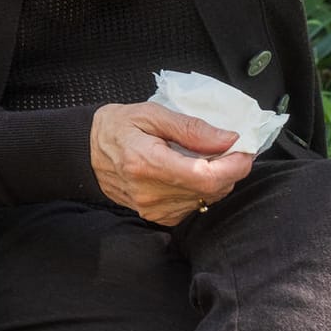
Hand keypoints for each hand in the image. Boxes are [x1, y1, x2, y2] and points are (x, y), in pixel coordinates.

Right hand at [90, 102, 253, 225]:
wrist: (85, 152)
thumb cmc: (116, 126)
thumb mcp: (150, 113)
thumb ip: (190, 127)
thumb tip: (227, 139)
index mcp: (146, 162)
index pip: (206, 176)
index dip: (234, 165)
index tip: (245, 148)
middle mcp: (150, 192)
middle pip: (211, 189)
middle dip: (230, 168)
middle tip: (230, 146)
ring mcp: (153, 208)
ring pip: (207, 199)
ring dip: (217, 178)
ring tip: (209, 155)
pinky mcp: (157, 217)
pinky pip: (195, 205)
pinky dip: (202, 189)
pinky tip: (192, 171)